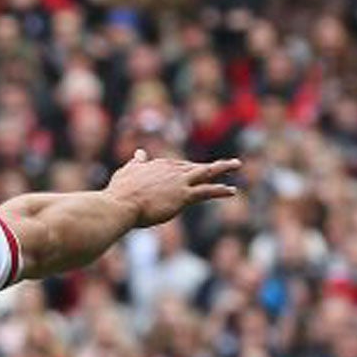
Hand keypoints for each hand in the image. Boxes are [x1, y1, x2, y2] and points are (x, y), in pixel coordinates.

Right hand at [106, 149, 240, 228]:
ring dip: (223, 167)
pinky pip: (207, 191)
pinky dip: (220, 190)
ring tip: (236, 164)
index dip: (186, 170)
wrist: (121, 205)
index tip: (193, 173)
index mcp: (158, 165)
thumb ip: (136, 162)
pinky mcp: (183, 196)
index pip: (176, 166)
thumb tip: (139, 152)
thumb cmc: (120, 192)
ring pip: (206, 172)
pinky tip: (232, 191)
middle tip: (227, 163)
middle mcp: (171, 170)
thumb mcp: (127, 172)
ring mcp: (179, 182)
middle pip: (194, 166)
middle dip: (211, 165)